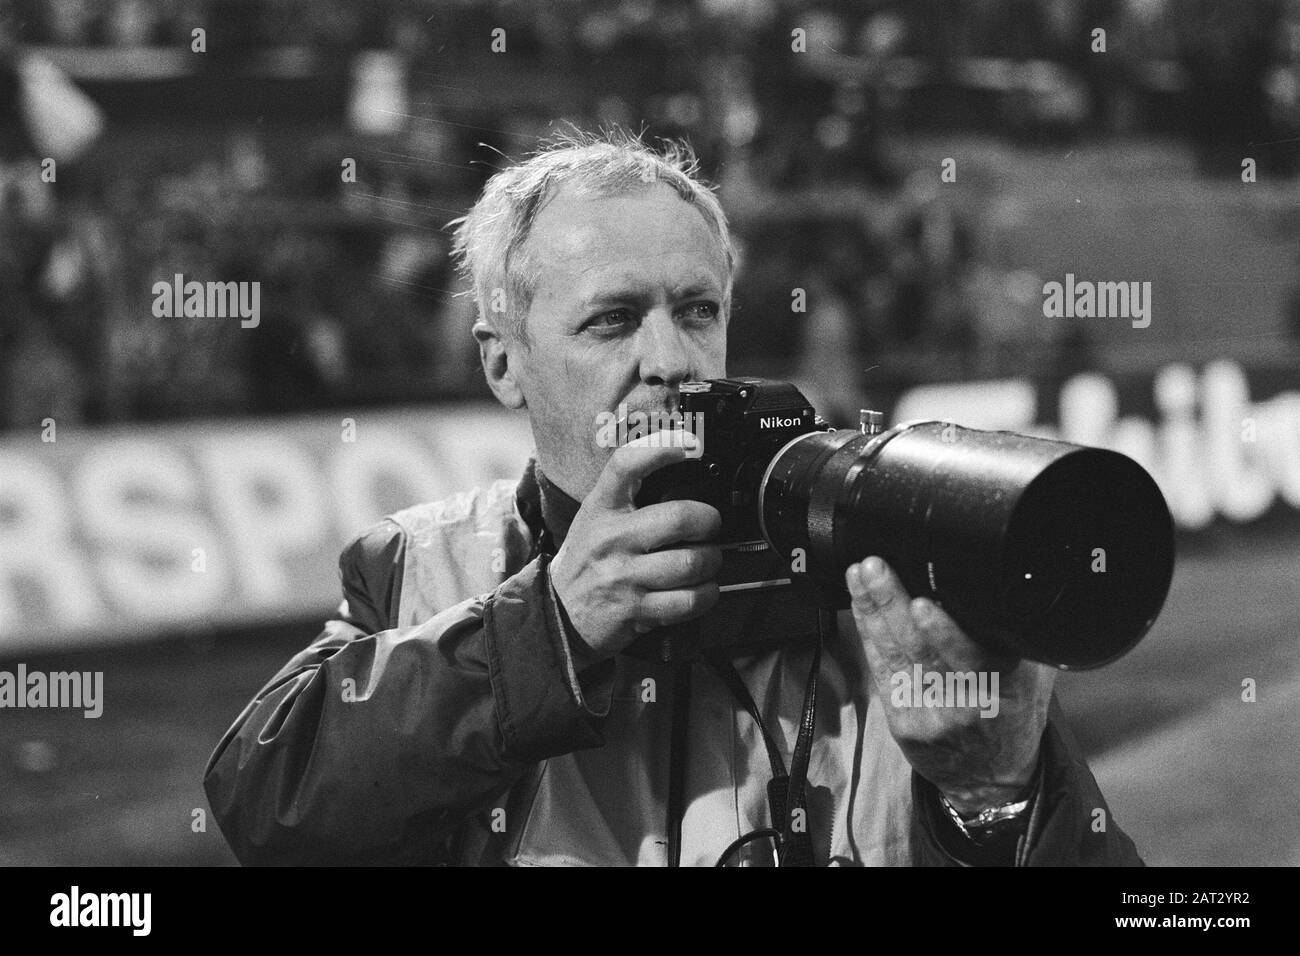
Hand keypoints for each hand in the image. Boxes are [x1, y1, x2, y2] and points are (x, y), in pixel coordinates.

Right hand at [549, 433, 722, 659]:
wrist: (557, 613)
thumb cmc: (587, 560)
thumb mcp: (595, 518)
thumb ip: (628, 494)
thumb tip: (679, 465)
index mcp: (601, 508)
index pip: (626, 465)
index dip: (661, 448)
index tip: (691, 445)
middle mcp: (610, 538)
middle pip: (678, 518)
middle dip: (709, 521)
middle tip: (710, 525)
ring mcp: (622, 576)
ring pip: (690, 563)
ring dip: (711, 562)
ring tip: (706, 562)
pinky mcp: (634, 610)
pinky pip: (687, 602)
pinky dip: (705, 595)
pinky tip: (700, 590)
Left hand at [846, 556, 1055, 814]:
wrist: (990, 777)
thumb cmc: (1012, 712)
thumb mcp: (1034, 675)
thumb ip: (1016, 637)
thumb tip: (998, 584)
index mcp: (1005, 689)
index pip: (974, 657)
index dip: (945, 632)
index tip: (921, 603)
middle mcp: (965, 703)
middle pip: (923, 648)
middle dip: (893, 604)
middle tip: (875, 568)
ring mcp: (930, 715)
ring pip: (897, 655)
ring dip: (873, 610)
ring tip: (859, 575)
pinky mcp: (903, 722)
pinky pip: (882, 671)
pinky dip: (868, 634)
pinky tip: (858, 605)